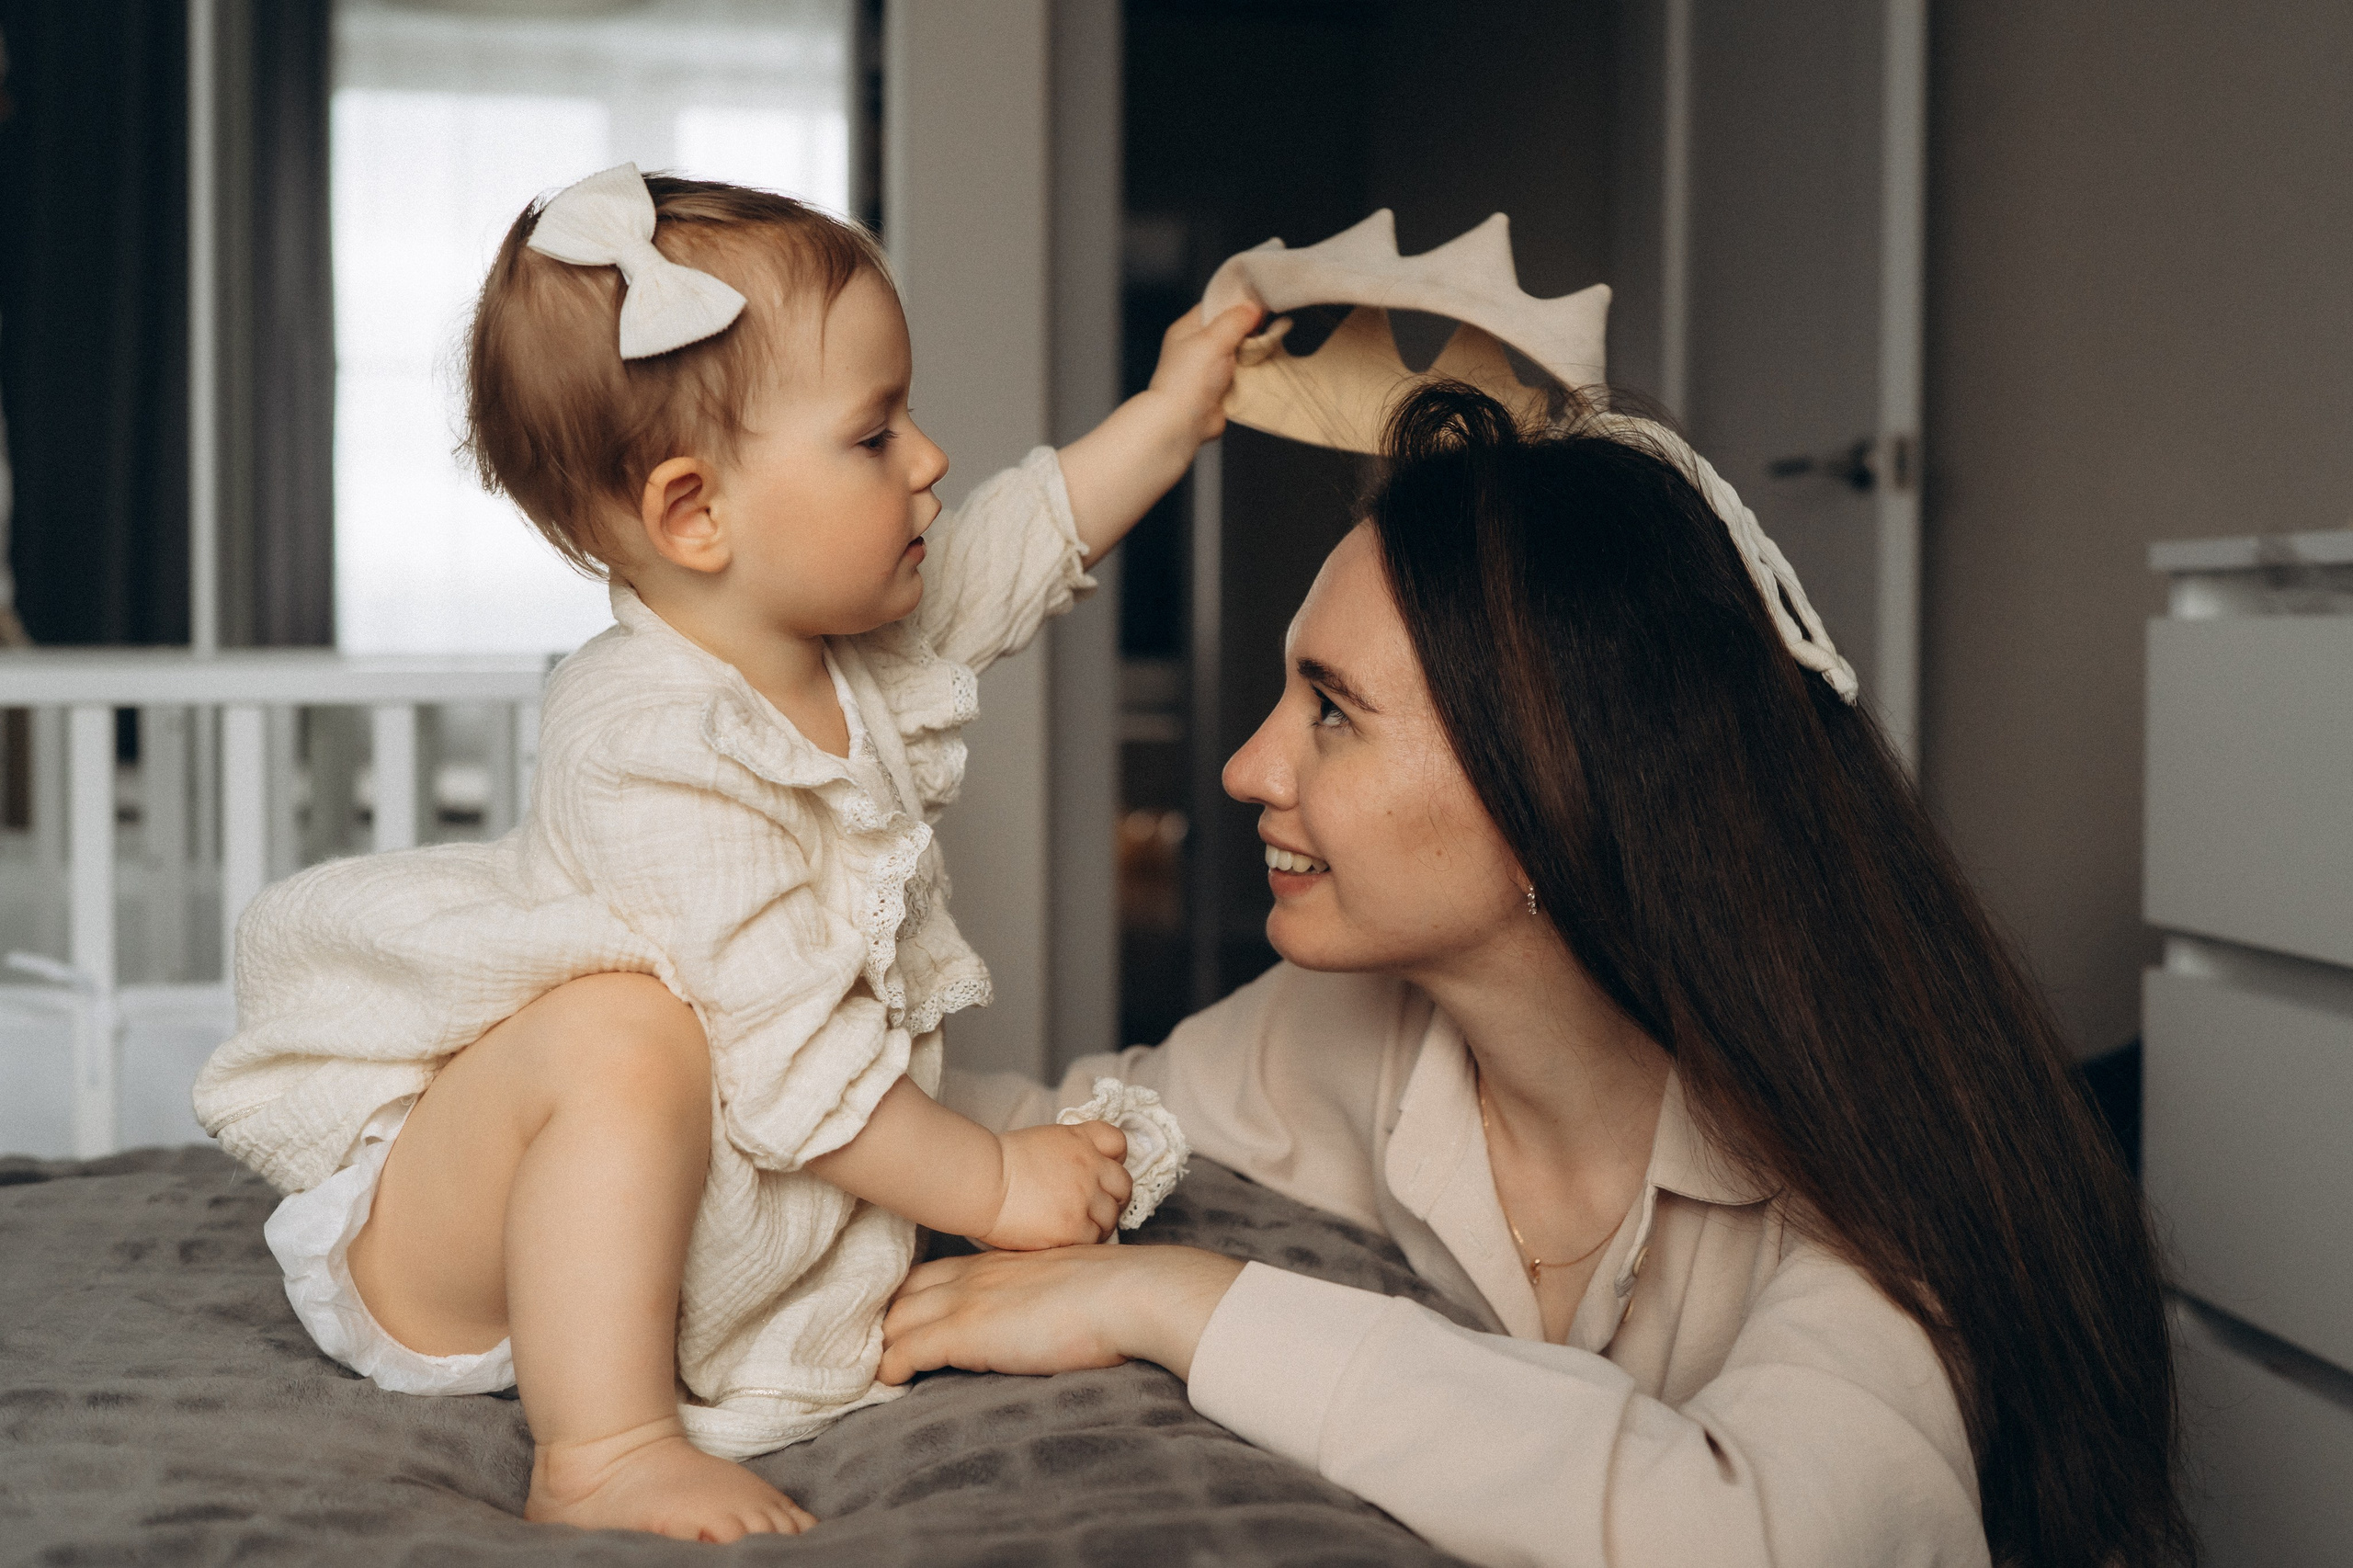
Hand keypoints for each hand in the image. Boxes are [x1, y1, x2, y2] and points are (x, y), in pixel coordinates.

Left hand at [879, 1244, 1246, 1385]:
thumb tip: (1041, 1316)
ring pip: (897, 1320)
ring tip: (879, 1371)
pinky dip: (891, 1367)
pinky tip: (890, 1382)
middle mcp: (973, 1276)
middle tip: (881, 1350)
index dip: (913, 1298)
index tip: (906, 1321)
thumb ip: (1037, 1293)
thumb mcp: (1064, 1282)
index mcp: (997, 1263)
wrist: (1127, 1292)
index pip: (933, 1274)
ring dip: (884, 1345)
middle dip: (888, 1321)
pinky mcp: (964, 1333)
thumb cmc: (1113, 1292)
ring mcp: (965, 1302)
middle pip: (905, 1294)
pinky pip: (906, 1350)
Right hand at [977, 1121, 1132, 1250]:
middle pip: (1123, 1185)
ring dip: (1099, 1222)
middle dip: (1112, 1197)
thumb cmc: (1000, 1164)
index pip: (1118, 1144)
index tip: (1102, 1173)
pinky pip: (1094, 1238)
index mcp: (1080, 1140)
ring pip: (1111, 1216)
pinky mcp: (1075, 1227)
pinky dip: (1084, 1241)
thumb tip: (1082, 1173)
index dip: (1113, 1160)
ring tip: (1076, 1226)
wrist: (982, 1183)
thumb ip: (1070, 1152)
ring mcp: (1085, 1198)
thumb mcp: (1043, 1141)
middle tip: (1094, 1207)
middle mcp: (1090, 1166)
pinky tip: (1067, 1238)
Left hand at [1142, 300, 1264, 445]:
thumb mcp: (1213, 339)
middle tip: (1269, 325)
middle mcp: (1198, 348)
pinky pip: (1244, 374)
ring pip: (1240, 352)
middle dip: (1250, 329)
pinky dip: (1255, 372)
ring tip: (1271, 345)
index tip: (1259, 301)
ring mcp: (1211, 369)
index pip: (1214, 306)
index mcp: (1188, 329)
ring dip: (1255, 352)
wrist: (1183, 423)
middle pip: (1231, 330)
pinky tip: (1269, 366)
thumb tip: (1254, 308)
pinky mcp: (1223, 389)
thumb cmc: (1189, 379)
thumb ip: (1236, 319)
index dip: (1236, 302)